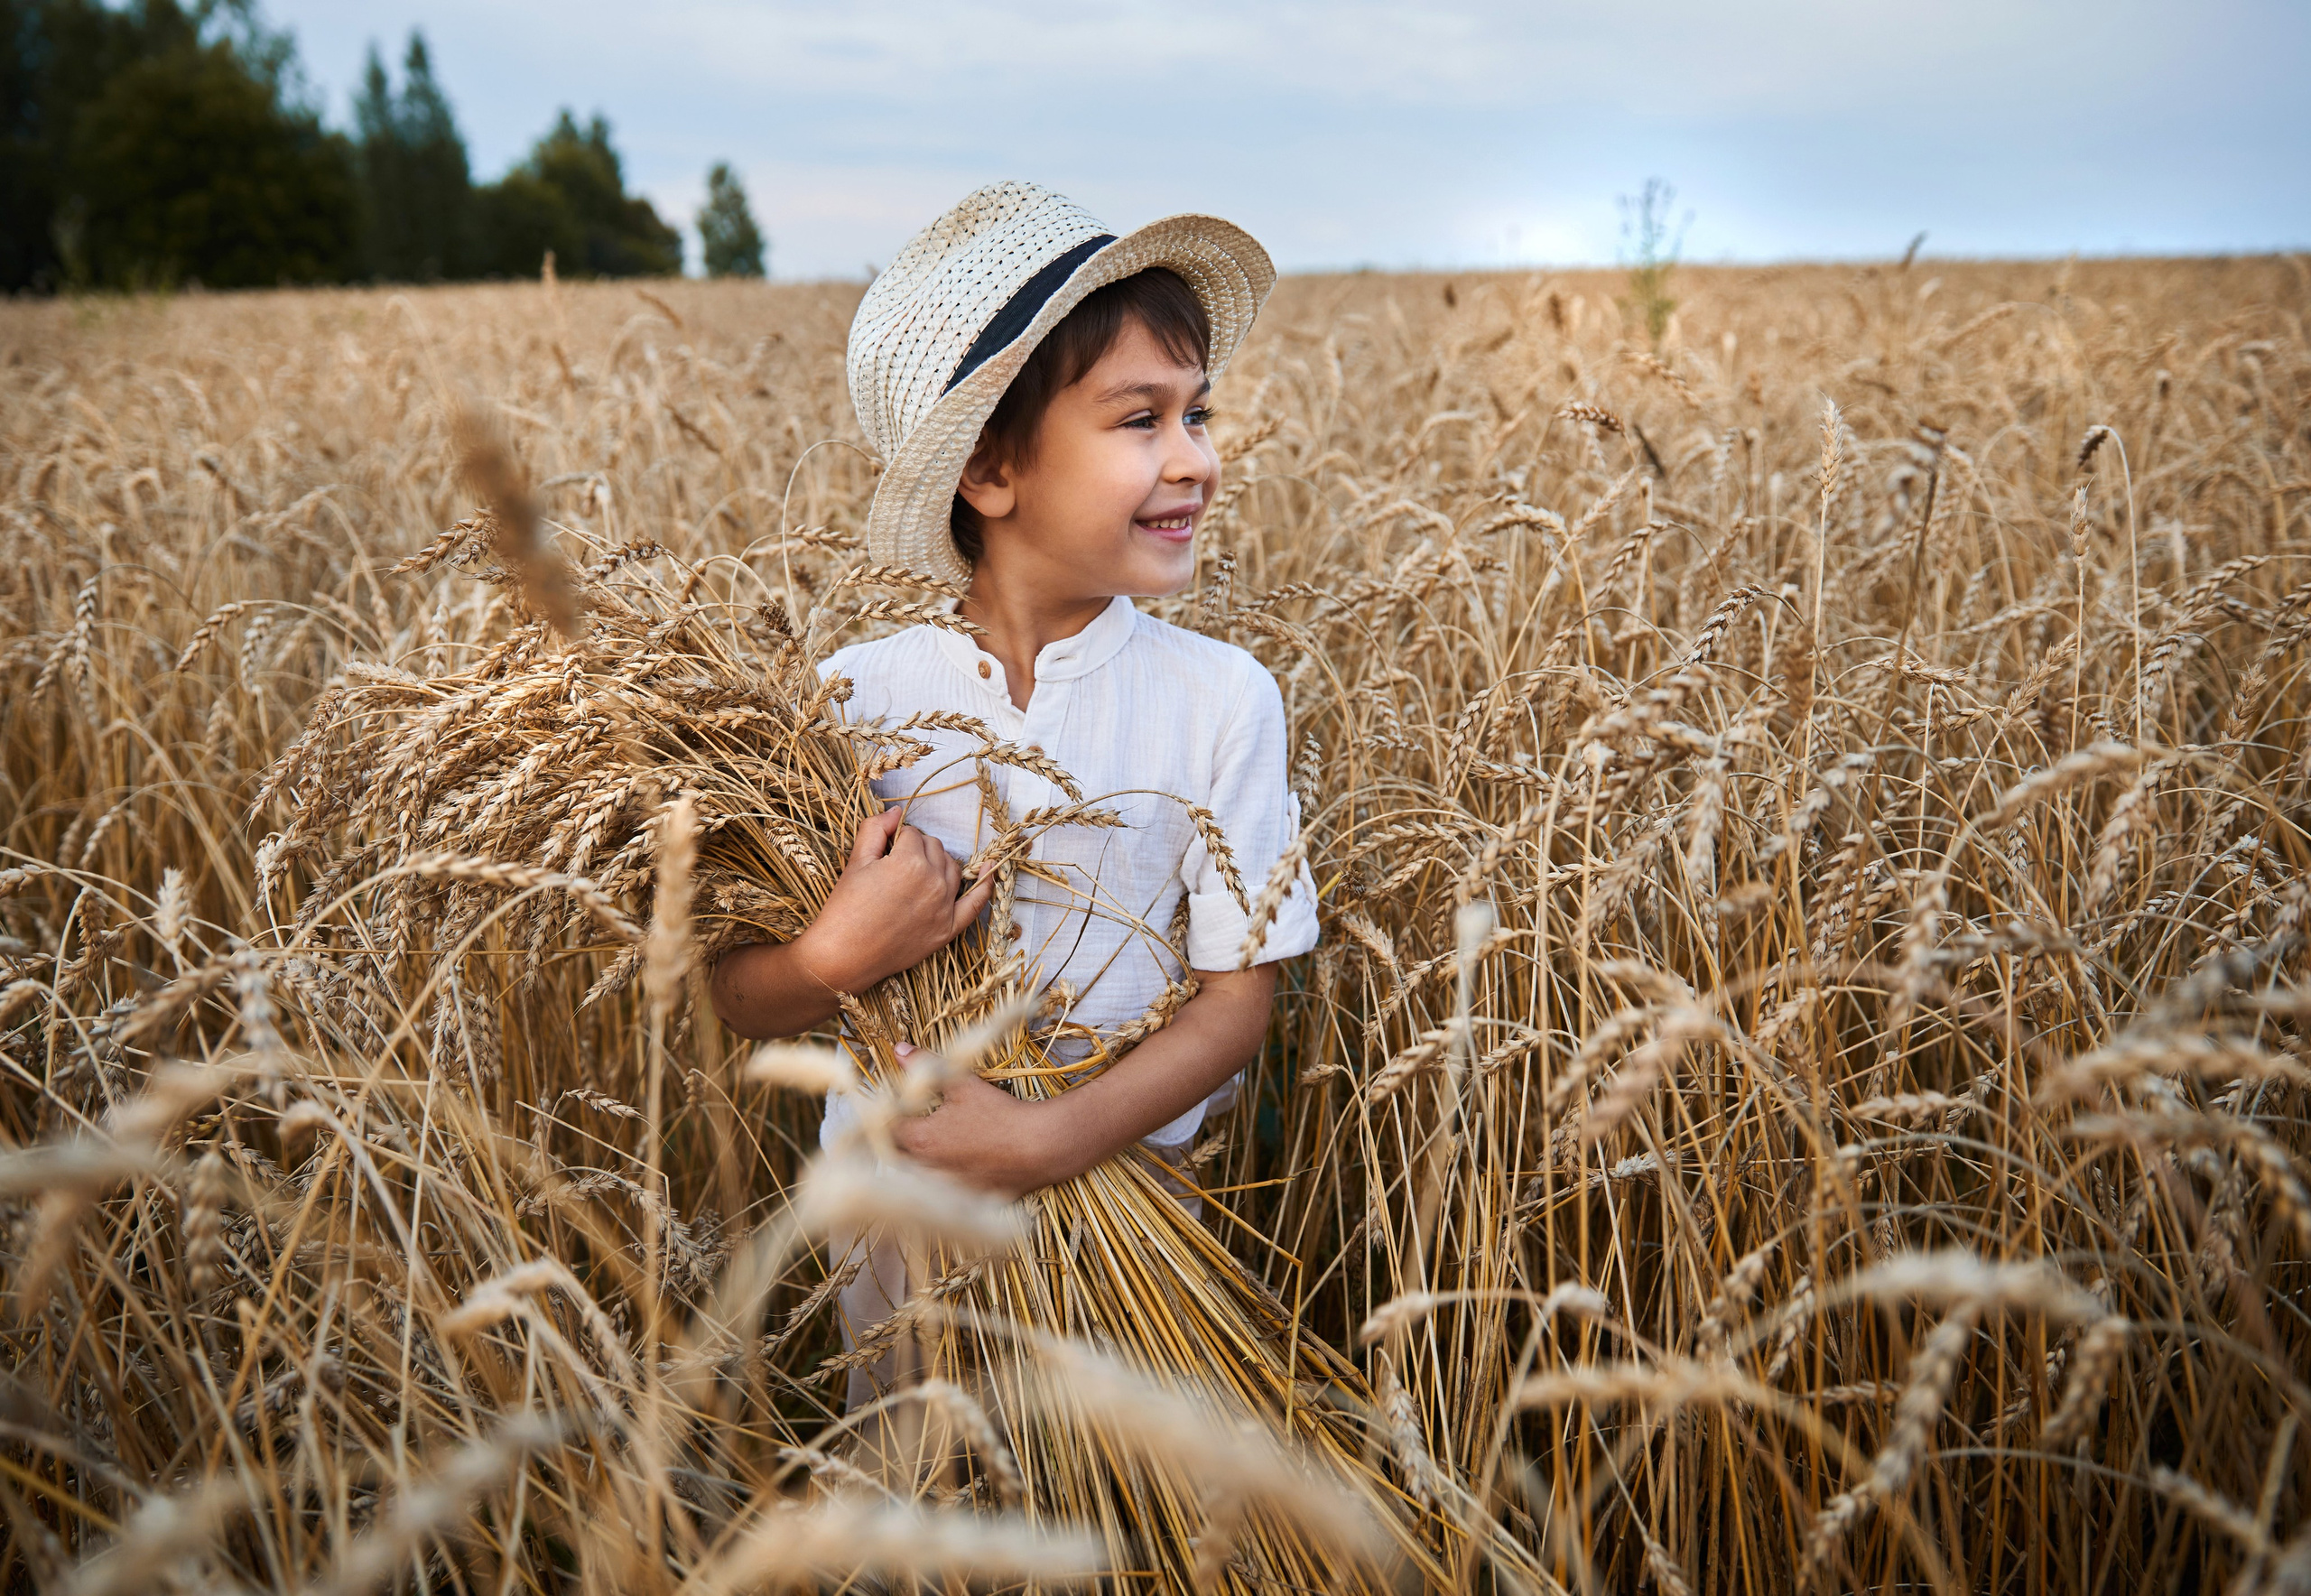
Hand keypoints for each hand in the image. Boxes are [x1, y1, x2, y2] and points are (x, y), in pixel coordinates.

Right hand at [794, 808, 995, 995]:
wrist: (843, 956)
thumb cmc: (845, 908)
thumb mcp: (855, 862)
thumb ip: (875, 830)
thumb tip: (896, 812)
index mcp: (910, 862)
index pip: (912, 834)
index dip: (897, 839)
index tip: (884, 851)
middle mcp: (934, 882)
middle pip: (935, 847)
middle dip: (917, 848)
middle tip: (896, 864)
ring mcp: (944, 907)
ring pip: (953, 868)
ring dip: (939, 863)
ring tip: (918, 872)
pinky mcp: (948, 929)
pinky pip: (976, 903)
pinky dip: (986, 884)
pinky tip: (991, 869)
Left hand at [888, 1043, 1055, 1197]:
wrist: (1040, 1147)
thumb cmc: (999, 1114)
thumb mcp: (961, 1083)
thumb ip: (925, 1066)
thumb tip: (898, 1049)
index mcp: (920, 1140)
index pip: (884, 1131)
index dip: (887, 1118)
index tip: (896, 1109)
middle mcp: (927, 1169)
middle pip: (898, 1158)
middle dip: (900, 1142)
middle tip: (911, 1127)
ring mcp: (946, 1189)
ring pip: (919, 1179)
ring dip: (920, 1164)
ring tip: (935, 1147)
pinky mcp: (966, 1202)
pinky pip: (944, 1195)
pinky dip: (945, 1183)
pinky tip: (959, 1168)